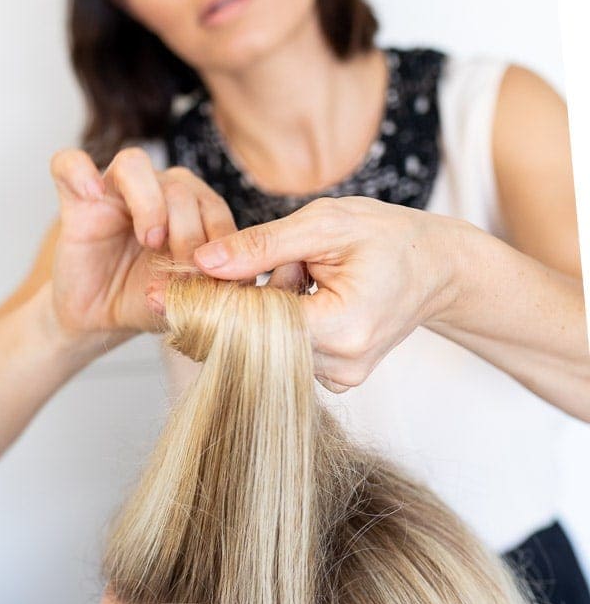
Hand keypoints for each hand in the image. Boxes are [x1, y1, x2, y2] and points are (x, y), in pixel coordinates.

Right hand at [49, 146, 235, 337]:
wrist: (99, 319)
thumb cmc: (145, 301)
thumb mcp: (188, 297)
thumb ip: (215, 284)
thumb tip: (242, 276)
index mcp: (188, 208)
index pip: (211, 202)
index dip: (219, 236)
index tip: (215, 274)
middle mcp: (155, 191)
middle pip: (179, 184)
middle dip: (189, 230)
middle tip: (183, 268)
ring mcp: (114, 191)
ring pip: (134, 164)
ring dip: (149, 203)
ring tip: (150, 240)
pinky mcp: (76, 199)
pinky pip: (70, 163)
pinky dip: (80, 172)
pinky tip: (92, 195)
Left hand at [191, 197, 453, 391]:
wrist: (437, 265)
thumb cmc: (387, 237)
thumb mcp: (325, 224)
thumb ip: (262, 245)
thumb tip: (203, 262)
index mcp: (343, 326)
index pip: (254, 326)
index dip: (209, 304)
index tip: (167, 289)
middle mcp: (342, 365)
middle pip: (253, 345)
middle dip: (233, 303)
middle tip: (232, 266)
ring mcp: (341, 379)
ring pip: (264, 352)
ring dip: (259, 313)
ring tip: (299, 272)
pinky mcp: (336, 379)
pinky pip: (282, 356)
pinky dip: (275, 324)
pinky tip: (301, 294)